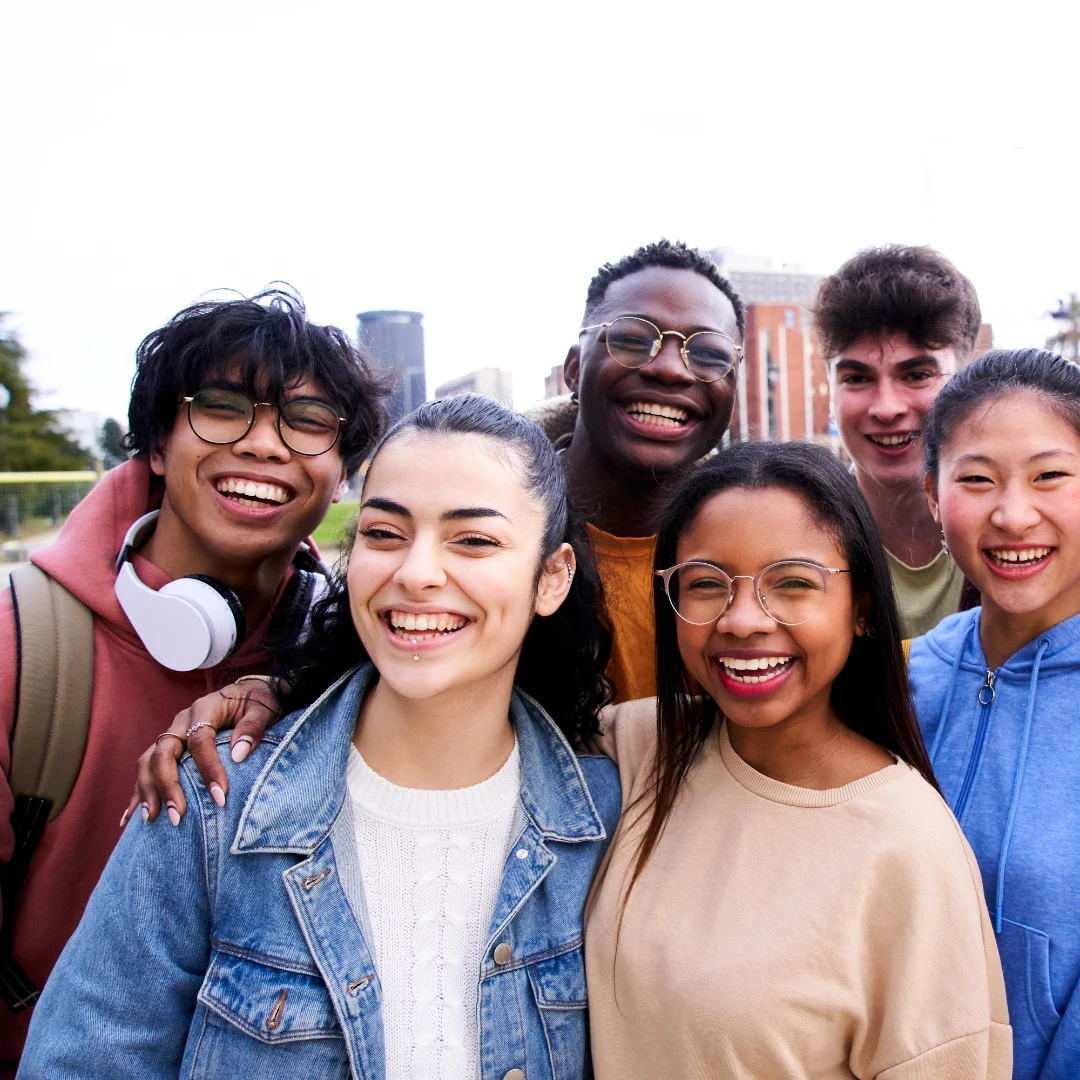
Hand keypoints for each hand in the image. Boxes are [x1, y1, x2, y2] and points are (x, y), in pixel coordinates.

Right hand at [123, 678, 281, 826]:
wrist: (247, 694)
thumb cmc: (257, 702)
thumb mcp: (263, 709)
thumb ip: (253, 727)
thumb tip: (239, 754)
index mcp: (204, 708)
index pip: (200, 740)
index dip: (208, 769)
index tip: (220, 797)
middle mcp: (181, 721)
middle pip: (163, 752)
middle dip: (168, 786)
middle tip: (178, 816)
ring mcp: (171, 734)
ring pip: (148, 761)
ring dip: (147, 791)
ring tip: (151, 820)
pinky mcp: (167, 747)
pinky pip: (146, 769)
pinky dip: (138, 792)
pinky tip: (131, 819)